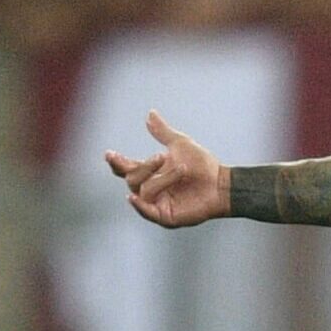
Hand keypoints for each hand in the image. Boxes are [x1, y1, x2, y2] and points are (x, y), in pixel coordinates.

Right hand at [104, 111, 228, 226]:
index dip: (116, 162)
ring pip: (144, 191)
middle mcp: (150, 188)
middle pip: (132, 178)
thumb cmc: (202, 164)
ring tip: (182, 170)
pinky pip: (147, 212)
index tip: (109, 154)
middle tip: (161, 157)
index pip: (126, 168)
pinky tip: (134, 198)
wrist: (220, 182)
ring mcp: (156, 203)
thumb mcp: (180, 144)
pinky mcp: (165, 216)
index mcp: (150, 172)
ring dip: (161, 178)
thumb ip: (162, 132)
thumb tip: (150, 114)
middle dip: (145, 167)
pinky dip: (140, 206)